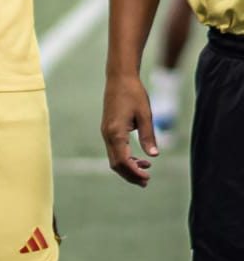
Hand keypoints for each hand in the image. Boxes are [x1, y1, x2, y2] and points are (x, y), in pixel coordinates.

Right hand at [101, 72, 158, 186]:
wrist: (119, 78)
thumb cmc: (134, 94)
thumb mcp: (145, 115)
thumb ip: (148, 136)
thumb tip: (154, 155)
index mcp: (116, 132)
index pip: (123, 161)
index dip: (135, 173)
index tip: (148, 178)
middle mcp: (107, 134)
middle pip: (115, 163)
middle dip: (130, 175)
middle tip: (147, 182)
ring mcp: (106, 132)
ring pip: (113, 158)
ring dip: (128, 167)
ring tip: (145, 171)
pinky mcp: (108, 129)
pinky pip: (114, 150)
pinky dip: (125, 158)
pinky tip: (139, 158)